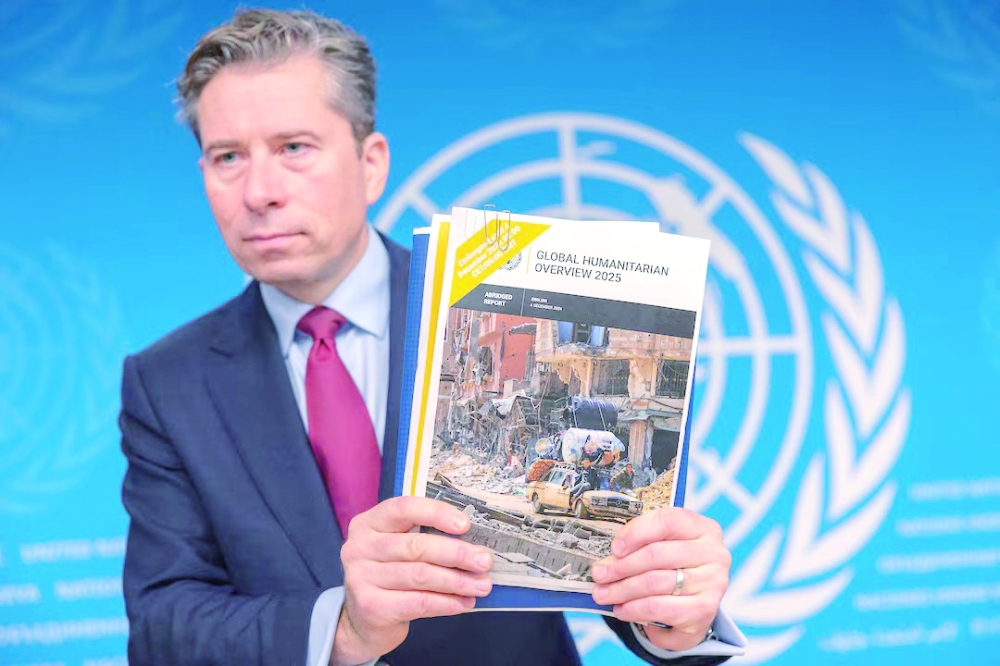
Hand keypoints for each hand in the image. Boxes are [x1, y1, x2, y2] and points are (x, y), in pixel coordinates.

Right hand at [332, 496, 493, 665]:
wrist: (362, 622)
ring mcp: (361, 578)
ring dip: (458, 581)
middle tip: (484, 561)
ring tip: (482, 585)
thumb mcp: (397, 549)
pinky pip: (419, 602)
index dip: (437, 513)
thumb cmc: (389, 577)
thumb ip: (424, 538)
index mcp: (369, 523)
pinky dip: (447, 602)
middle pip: (417, 546)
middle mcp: (359, 547)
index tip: (466, 524)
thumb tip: (473, 543)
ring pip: (421, 575)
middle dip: (457, 553)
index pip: (404, 508)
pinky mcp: (371, 607)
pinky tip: (464, 602)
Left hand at [590, 507, 729, 651]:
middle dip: (621, 566)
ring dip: (623, 590)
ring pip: (655, 582)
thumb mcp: (664, 546)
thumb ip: (642, 543)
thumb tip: (607, 556)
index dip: (636, 532)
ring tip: (603, 594)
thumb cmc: (674, 567)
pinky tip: (621, 609)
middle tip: (599, 574)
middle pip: (657, 554)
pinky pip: (661, 608)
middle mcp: (714, 554)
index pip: (668, 521)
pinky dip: (635, 609)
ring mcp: (713, 583)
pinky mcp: (705, 610)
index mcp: (703, 528)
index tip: (614, 547)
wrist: (695, 604)